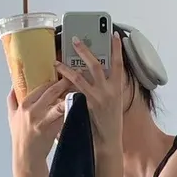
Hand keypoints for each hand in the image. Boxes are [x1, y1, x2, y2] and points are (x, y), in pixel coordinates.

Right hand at [8, 78, 70, 174]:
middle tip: (75, 77)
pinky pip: (62, 117)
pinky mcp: (50, 129)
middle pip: (51, 92)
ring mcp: (41, 120)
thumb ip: (12, 100)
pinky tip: (78, 106)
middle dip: (64, 83)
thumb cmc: (20, 137)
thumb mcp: (11, 117)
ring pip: (58, 103)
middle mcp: (31, 111)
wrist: (26, 157)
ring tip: (79, 90)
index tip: (62, 75)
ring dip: (70, 96)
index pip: (40, 87)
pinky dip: (70, 110)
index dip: (53, 80)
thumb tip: (13, 85)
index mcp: (23, 105)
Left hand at [56, 33, 123, 148]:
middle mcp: (110, 90)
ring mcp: (99, 98)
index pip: (119, 64)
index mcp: (118, 88)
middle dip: (85, 51)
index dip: (117, 49)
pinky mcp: (89, 106)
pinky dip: (65, 86)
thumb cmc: (109, 122)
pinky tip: (57, 82)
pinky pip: (74, 92)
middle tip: (75, 40)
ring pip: (81, 77)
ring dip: (67, 68)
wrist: (110, 140)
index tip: (114, 36)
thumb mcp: (113, 101)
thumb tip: (93, 73)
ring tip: (57, 62)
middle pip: (97, 65)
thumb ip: (105, 87)